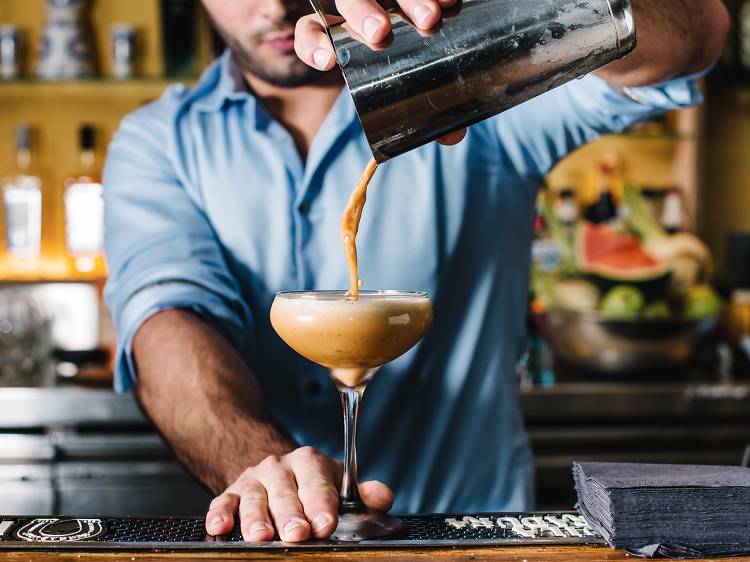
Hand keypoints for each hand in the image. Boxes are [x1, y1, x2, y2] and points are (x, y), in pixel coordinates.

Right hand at [204, 447, 393, 542]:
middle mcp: (279, 468)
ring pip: (253, 498)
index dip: (322, 504)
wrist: (276, 473)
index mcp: (310, 463)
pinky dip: (220, 515)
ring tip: (261, 537)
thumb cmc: (311, 486)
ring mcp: (253, 481)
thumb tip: (383, 498)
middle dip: (290, 514)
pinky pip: (222, 502)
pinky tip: (219, 528)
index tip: (326, 524)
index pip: (317, 482)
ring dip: (256, 519)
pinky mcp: (230, 494)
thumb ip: (362, 494)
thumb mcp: (339, 485)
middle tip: (297, 533)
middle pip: (284, 491)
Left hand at [295, 0, 465, 145]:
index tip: (327, 62)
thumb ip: (424, 115)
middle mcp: (360, 10)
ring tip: (429, 18)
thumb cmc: (412, 74)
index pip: (312, 33)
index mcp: (341, 37)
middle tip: (381, 33)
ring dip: (406, 0)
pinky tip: (449, 1)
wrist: (435, 36)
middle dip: (362, 14)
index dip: (313, 45)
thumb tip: (452, 137)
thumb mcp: (411, 94)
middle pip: (350, 1)